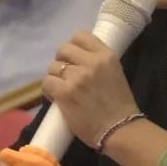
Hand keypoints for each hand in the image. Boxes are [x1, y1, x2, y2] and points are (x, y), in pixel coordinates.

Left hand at [44, 30, 140, 148]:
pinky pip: (46, 83)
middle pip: (63, 50)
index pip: (80, 36)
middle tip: (66, 75)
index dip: (73, 46)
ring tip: (62, 88)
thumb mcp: (115, 73)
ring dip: (55, 77)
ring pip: (52, 66)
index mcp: (106, 55)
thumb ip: (98, 63)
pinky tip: (57, 96)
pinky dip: (49, 90)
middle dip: (62, 61)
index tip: (74, 58)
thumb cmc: (120, 105)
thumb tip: (78, 59)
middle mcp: (91, 62)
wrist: (120, 129)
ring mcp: (77, 77)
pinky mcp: (65, 93)